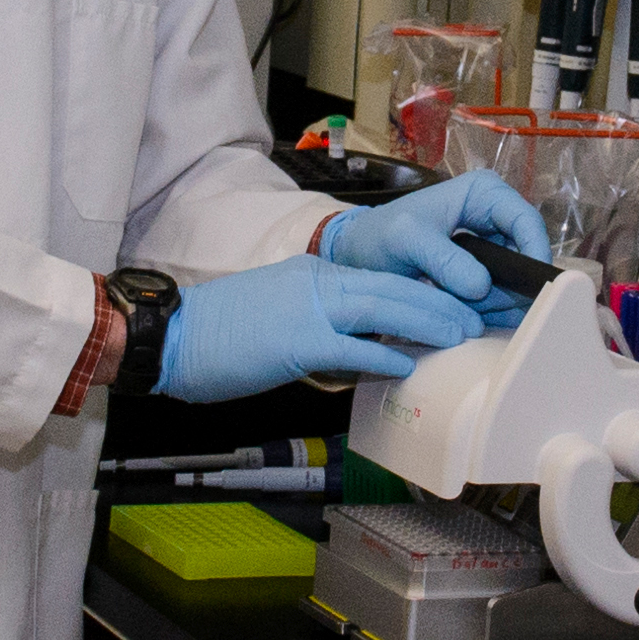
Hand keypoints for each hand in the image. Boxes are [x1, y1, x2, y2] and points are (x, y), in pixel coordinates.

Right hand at [158, 256, 492, 401]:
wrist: (169, 334)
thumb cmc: (215, 333)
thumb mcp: (276, 313)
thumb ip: (318, 323)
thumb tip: (356, 346)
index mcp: (310, 275)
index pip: (377, 278)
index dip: (418, 291)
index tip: (446, 305)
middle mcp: (314, 283)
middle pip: (390, 286)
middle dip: (436, 302)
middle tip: (469, 317)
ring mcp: (306, 309)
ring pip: (381, 307)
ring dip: (425, 320)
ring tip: (457, 333)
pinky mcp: (296, 341)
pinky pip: (351, 347)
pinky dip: (383, 354)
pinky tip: (406, 363)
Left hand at [314, 171, 547, 323]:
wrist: (359, 256)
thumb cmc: (380, 235)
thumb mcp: (406, 239)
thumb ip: (442, 259)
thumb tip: (480, 286)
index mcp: (484, 192)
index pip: (526, 221)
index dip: (534, 254)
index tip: (530, 288)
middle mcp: (495, 217)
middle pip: (525, 256)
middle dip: (510, 287)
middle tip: (483, 310)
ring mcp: (491, 248)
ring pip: (515, 282)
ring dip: (496, 304)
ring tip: (463, 312)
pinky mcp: (483, 275)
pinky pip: (499, 298)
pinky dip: (487, 312)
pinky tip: (466, 318)